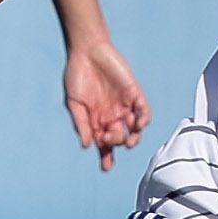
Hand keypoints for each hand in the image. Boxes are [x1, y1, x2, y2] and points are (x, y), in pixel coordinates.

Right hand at [62, 38, 150, 172]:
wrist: (88, 51)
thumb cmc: (77, 76)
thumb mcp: (74, 103)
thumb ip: (81, 124)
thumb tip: (86, 145)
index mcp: (96, 120)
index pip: (103, 144)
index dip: (106, 156)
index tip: (106, 167)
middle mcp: (111, 116)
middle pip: (118, 138)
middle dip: (115, 142)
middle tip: (108, 137)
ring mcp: (124, 106)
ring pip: (134, 129)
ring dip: (133, 138)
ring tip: (128, 140)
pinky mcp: (134, 94)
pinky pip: (143, 111)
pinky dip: (143, 120)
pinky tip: (139, 125)